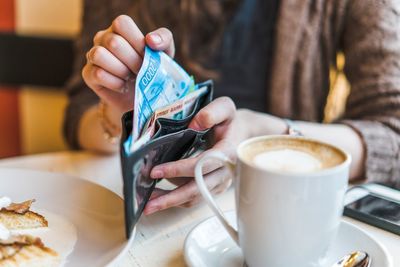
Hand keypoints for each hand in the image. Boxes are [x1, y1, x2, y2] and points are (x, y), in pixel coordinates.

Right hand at [82, 15, 174, 114]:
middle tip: (140, 71)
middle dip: (133, 61)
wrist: (141, 97)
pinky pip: (98, 74)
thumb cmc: (152, 70)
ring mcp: (92, 55)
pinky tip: (123, 86)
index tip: (146, 57)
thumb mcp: (164, 53)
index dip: (137, 42)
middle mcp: (103, 38)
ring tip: (130, 77)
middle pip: (113, 42)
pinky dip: (115, 83)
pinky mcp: (88, 74)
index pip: (122, 23)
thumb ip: (164, 39)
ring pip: (99, 55)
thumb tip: (151, 39)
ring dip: (121, 70)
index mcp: (119, 29)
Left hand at [143, 97, 249, 214]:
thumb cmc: (230, 121)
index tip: (156, 171)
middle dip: (171, 197)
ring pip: (194, 198)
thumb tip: (195, 124)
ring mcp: (220, 183)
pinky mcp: (213, 189)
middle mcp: (226, 173)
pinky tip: (159, 199)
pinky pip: (194, 199)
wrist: (241, 135)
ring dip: (171, 203)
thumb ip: (213, 112)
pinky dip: (176, 201)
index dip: (180, 170)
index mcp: (228, 152)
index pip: (203, 165)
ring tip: (147, 205)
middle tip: (147, 202)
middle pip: (198, 190)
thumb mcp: (225, 108)